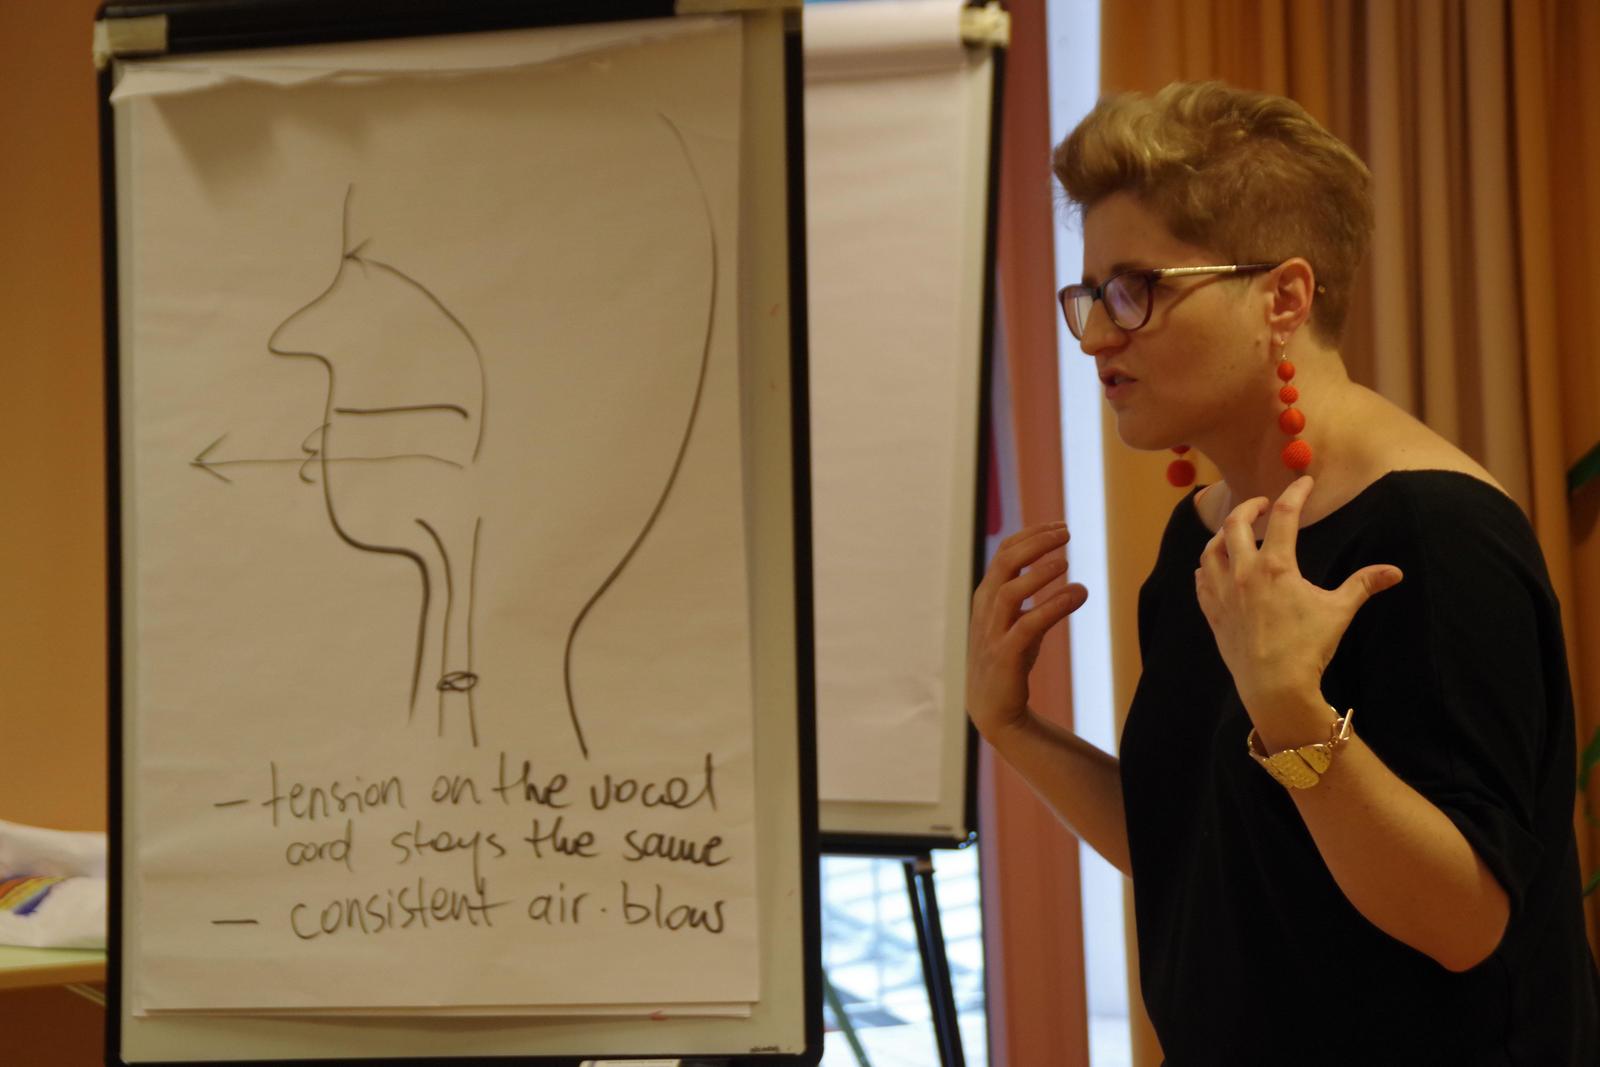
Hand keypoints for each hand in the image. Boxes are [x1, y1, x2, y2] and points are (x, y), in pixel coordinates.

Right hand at [966, 521, 1088, 740]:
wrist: (993, 708)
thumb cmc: (1008, 660)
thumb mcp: (1018, 620)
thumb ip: (1035, 600)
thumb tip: (1073, 582)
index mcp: (987, 595)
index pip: (1005, 552)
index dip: (1032, 535)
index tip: (1060, 526)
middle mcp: (986, 609)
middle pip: (1005, 563)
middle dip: (1036, 543)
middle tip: (1066, 532)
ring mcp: (992, 632)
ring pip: (1010, 591)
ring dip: (1039, 572)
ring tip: (1066, 561)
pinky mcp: (1005, 656)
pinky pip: (1027, 625)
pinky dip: (1051, 607)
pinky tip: (1075, 596)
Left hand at [1194, 476, 1403, 725]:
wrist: (1275, 686)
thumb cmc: (1308, 647)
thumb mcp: (1339, 611)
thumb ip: (1363, 584)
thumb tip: (1395, 571)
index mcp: (1275, 566)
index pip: (1284, 516)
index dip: (1295, 494)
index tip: (1304, 482)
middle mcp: (1243, 573)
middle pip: (1235, 524)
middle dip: (1249, 507)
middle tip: (1263, 504)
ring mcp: (1223, 593)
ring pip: (1210, 550)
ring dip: (1222, 535)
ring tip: (1236, 532)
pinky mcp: (1213, 613)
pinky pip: (1201, 581)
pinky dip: (1206, 567)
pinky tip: (1214, 566)